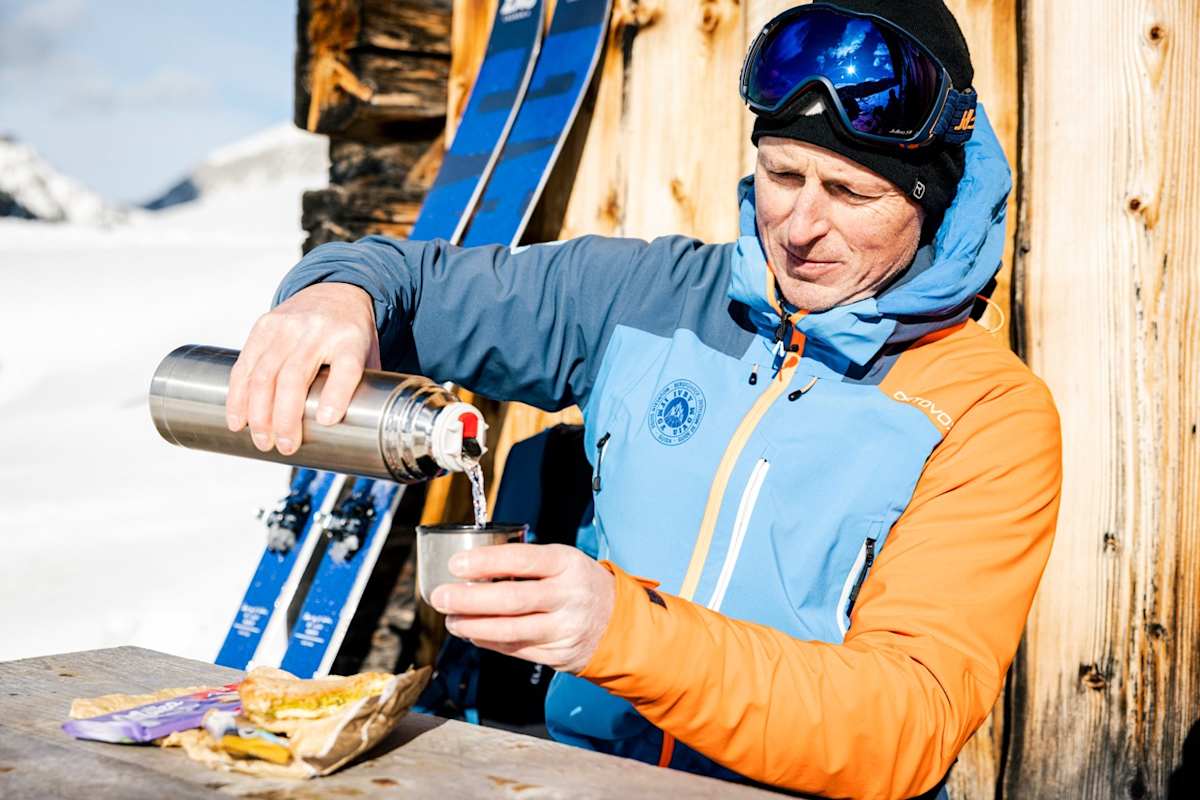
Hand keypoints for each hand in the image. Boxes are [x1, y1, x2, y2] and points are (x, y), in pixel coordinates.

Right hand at [225, 282, 380, 454]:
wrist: (336, 293)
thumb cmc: (353, 337)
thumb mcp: (370, 356)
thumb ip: (367, 389)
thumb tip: (364, 436)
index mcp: (351, 339)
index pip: (345, 367)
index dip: (336, 395)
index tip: (327, 421)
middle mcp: (317, 330)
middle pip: (295, 376)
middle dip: (285, 418)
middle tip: (285, 447)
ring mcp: (287, 326)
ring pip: (264, 373)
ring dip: (258, 413)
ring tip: (262, 441)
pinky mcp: (263, 326)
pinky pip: (245, 365)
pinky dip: (238, 396)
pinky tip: (237, 420)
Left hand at [428, 544, 614, 673]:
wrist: (620, 623)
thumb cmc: (578, 585)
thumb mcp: (563, 562)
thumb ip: (526, 565)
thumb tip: (472, 570)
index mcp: (567, 563)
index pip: (521, 559)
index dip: (485, 562)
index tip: (456, 564)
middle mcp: (568, 595)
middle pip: (511, 599)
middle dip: (469, 599)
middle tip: (441, 596)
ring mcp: (565, 628)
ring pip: (510, 630)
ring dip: (473, 626)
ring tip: (451, 620)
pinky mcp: (559, 655)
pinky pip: (516, 649)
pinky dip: (490, 642)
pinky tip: (473, 634)